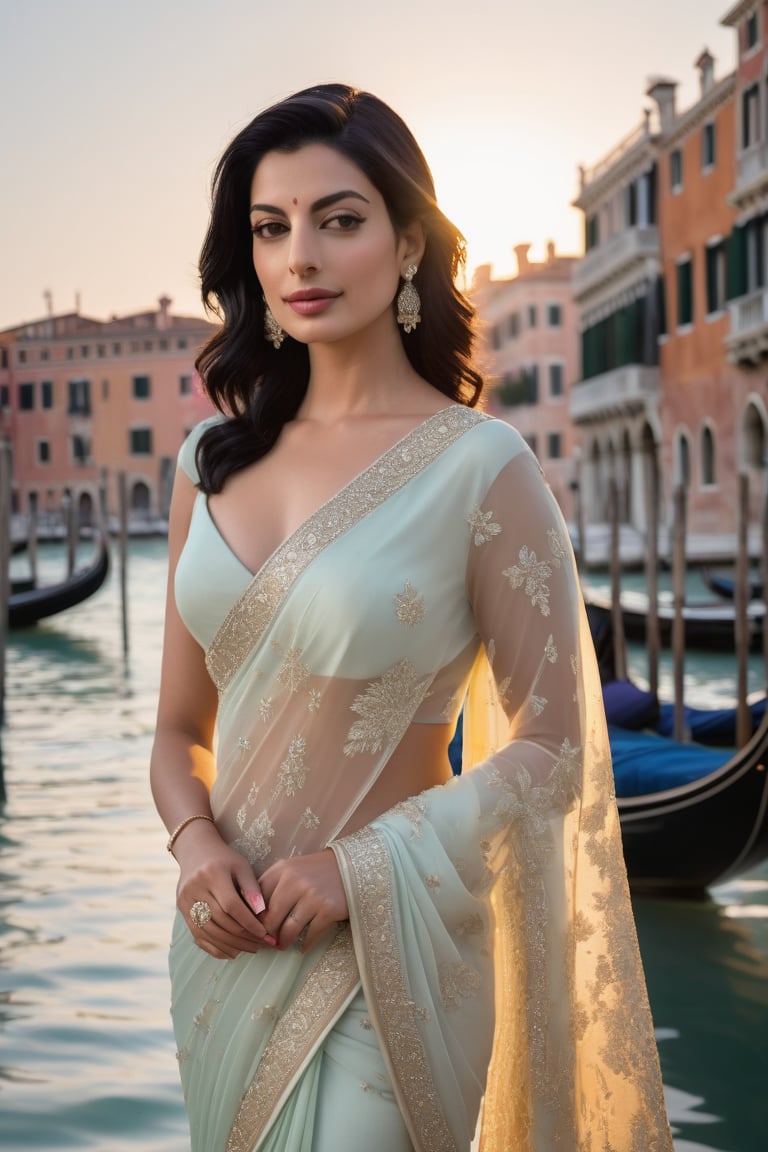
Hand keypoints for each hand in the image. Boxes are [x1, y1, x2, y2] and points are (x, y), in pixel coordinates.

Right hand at [175, 828, 277, 958]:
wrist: (196, 852)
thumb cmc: (225, 859)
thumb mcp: (241, 867)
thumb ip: (252, 888)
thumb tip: (263, 912)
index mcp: (212, 874)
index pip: (231, 905)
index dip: (249, 922)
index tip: (265, 933)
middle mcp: (194, 889)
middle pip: (220, 921)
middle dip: (243, 937)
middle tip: (262, 944)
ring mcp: (185, 902)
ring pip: (209, 932)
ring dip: (232, 945)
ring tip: (251, 949)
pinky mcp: (181, 911)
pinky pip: (198, 937)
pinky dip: (216, 948)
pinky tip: (233, 952)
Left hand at [258, 849, 348, 952]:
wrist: (351, 867)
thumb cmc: (317, 870)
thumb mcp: (293, 868)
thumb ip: (273, 884)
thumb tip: (253, 912)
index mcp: (282, 869)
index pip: (257, 898)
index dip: (254, 917)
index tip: (255, 928)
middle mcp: (295, 881)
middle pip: (271, 917)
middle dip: (267, 934)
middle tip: (268, 941)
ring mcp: (312, 896)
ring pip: (288, 929)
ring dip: (283, 942)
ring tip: (282, 945)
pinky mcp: (328, 910)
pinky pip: (310, 934)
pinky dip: (305, 944)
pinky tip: (303, 947)